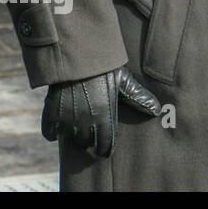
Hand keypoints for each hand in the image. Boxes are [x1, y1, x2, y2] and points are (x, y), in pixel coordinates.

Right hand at [42, 65, 162, 157]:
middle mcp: (86, 122)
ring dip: (74, 135)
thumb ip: (138, 98)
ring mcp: (67, 119)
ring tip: (77, 128)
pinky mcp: (51, 114)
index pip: (105, 145)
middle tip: (91, 133)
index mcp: (105, 117)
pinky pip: (50, 134)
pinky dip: (53, 133)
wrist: (79, 57)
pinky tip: (58, 129)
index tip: (105, 151)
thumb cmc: (105, 70)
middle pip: (86, 142)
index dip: (105, 149)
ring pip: (70, 138)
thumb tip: (157, 110)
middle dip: (89, 139)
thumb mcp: (124, 82)